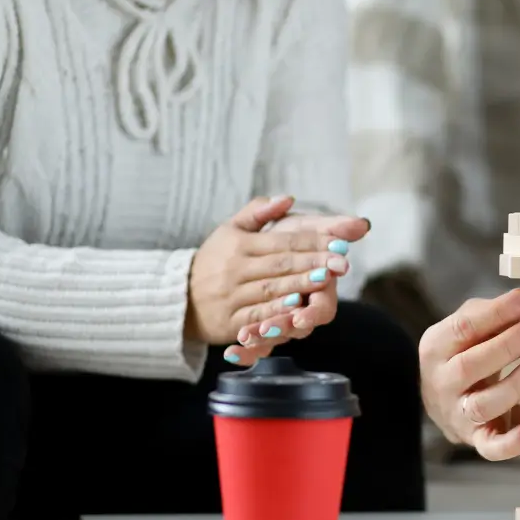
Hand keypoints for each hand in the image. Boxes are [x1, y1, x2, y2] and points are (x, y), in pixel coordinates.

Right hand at [184, 197, 350, 357]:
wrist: (178, 298)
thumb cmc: (214, 260)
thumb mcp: (230, 229)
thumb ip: (259, 212)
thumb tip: (288, 198)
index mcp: (239, 244)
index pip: (282, 241)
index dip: (311, 242)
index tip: (338, 242)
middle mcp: (234, 269)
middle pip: (280, 264)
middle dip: (313, 262)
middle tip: (341, 262)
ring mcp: (231, 296)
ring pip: (270, 288)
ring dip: (299, 284)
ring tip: (325, 279)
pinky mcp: (229, 321)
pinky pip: (256, 315)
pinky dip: (276, 311)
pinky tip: (296, 306)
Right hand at [419, 288, 519, 459]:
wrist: (444, 400)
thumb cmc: (467, 352)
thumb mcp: (469, 327)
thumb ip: (493, 314)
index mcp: (436, 347)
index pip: (463, 327)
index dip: (496, 313)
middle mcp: (441, 383)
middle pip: (469, 366)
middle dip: (506, 347)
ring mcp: (457, 414)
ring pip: (482, 405)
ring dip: (514, 385)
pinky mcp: (475, 440)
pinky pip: (490, 447)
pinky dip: (512, 443)